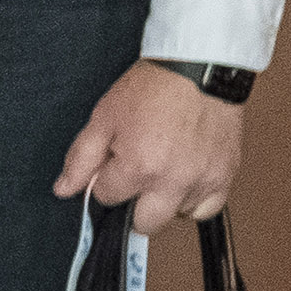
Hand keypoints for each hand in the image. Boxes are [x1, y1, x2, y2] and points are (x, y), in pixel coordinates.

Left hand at [55, 65, 244, 234]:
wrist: (198, 68)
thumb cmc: (152, 88)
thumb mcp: (103, 119)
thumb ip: (81, 159)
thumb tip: (64, 190)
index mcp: (139, 166)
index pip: (108, 198)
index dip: (105, 181)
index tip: (112, 164)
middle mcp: (173, 180)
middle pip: (144, 223)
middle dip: (132, 205)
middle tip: (134, 176)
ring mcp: (203, 180)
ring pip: (176, 216)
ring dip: (165, 201)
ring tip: (162, 169)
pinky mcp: (226, 175)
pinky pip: (207, 209)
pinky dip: (194, 200)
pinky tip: (183, 179)